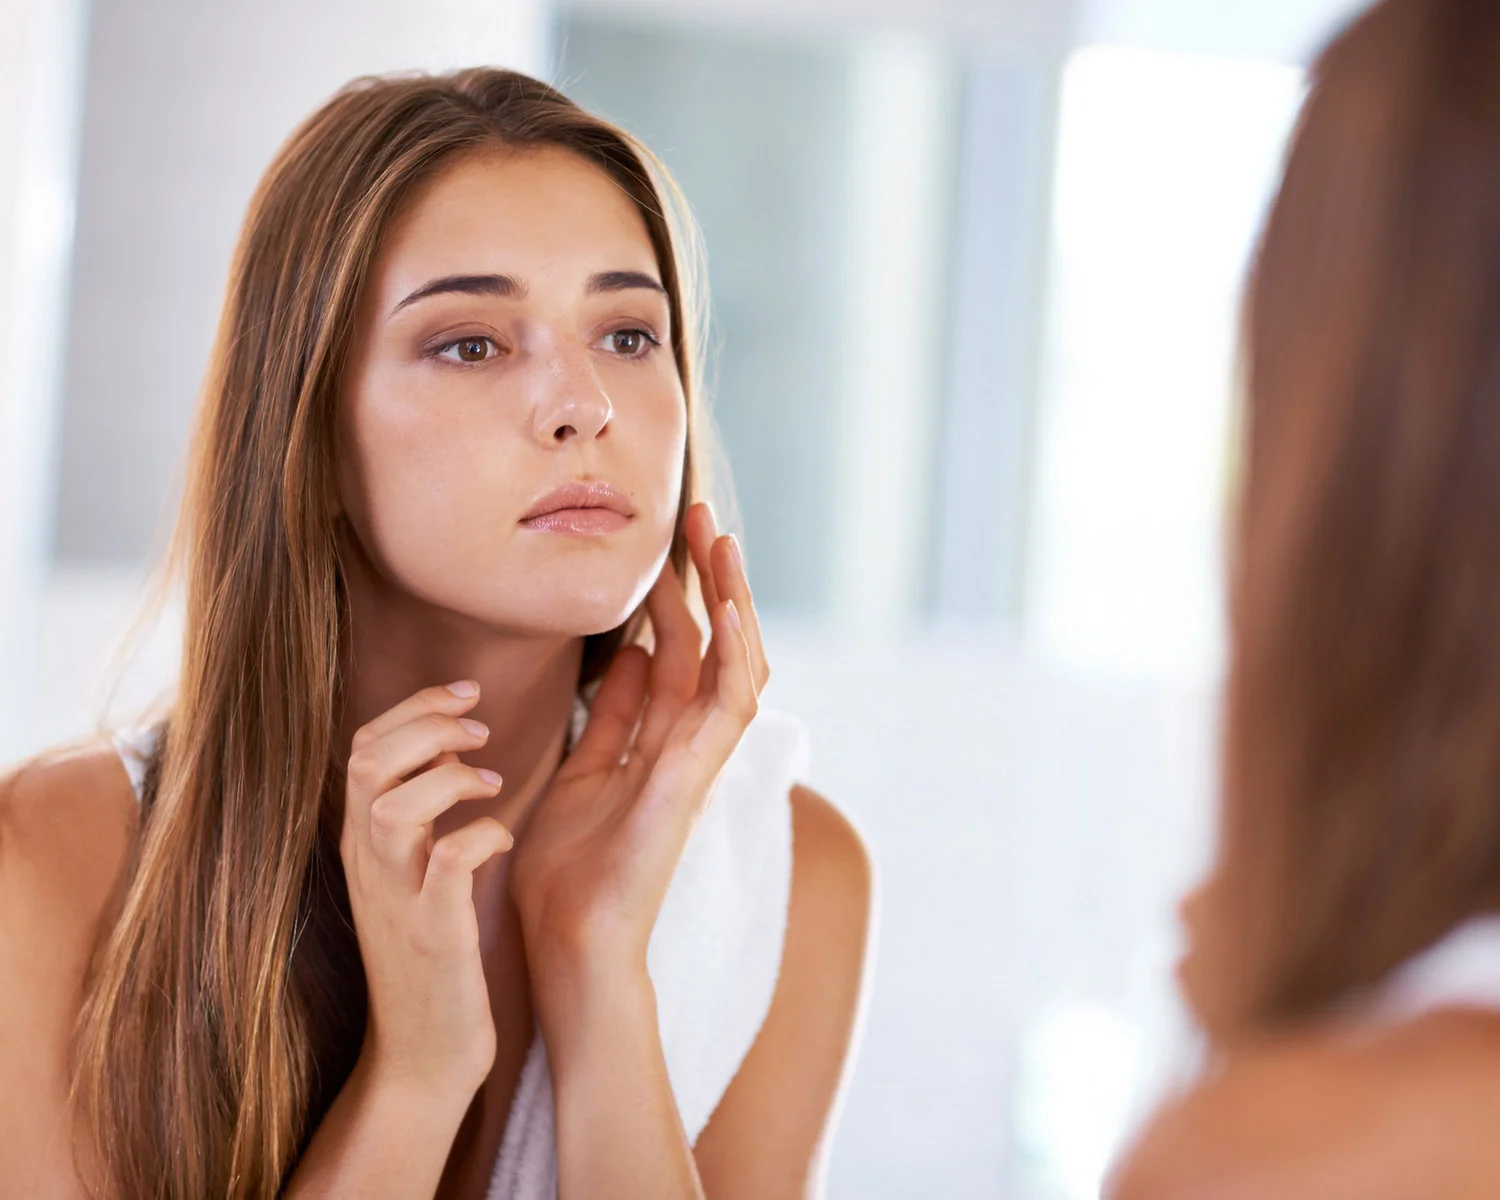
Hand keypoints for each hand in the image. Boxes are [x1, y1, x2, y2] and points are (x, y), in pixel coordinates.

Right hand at [339, 682, 512, 1100]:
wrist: (422, 1053)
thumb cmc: (432, 954)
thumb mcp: (413, 872)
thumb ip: (421, 810)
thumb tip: (453, 742)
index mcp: (364, 842)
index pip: (362, 747)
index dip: (414, 706)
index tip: (467, 691)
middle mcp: (369, 863)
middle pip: (366, 761)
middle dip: (426, 723)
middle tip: (481, 726)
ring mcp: (396, 898)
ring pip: (392, 806)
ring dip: (448, 776)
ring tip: (492, 780)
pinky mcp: (432, 934)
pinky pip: (447, 864)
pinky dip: (478, 836)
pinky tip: (503, 837)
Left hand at [508, 502, 771, 992]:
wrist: (565, 946)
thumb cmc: (567, 874)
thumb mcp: (581, 771)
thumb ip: (611, 717)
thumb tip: (626, 653)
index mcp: (656, 743)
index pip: (677, 652)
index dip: (674, 595)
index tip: (664, 544)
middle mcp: (685, 746)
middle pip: (711, 646)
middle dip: (709, 581)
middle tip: (702, 516)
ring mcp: (696, 763)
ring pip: (734, 665)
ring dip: (733, 601)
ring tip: (721, 540)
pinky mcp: (693, 781)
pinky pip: (728, 707)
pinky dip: (735, 653)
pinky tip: (729, 604)